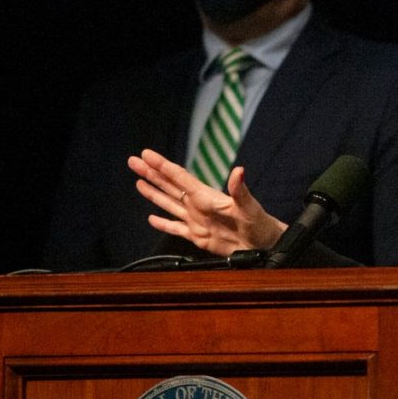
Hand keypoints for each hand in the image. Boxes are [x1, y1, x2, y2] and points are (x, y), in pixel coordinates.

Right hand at [130, 148, 286, 255]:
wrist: (263, 245)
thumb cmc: (260, 223)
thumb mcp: (250, 206)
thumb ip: (241, 189)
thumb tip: (239, 171)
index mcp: (206, 196)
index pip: (180, 177)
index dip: (163, 165)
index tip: (147, 154)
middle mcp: (198, 205)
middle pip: (169, 186)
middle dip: (151, 173)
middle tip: (134, 161)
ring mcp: (197, 220)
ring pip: (169, 204)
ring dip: (154, 193)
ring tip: (139, 182)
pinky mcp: (198, 236)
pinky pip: (176, 228)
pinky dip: (163, 224)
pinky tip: (152, 219)